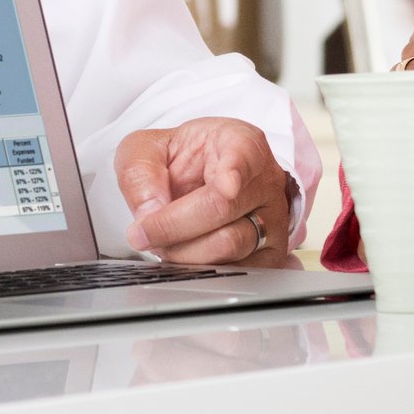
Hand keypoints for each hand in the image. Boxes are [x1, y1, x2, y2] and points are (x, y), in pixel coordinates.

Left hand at [117, 118, 293, 265]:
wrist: (203, 180)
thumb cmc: (183, 161)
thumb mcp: (148, 149)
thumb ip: (139, 173)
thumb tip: (148, 213)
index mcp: (240, 142)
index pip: (243, 156)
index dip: (234, 172)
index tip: (226, 185)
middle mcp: (264, 179)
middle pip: (223, 208)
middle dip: (173, 226)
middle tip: (142, 232)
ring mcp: (273, 217)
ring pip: (229, 245)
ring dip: (184, 252)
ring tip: (165, 242)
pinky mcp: (272, 252)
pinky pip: (237, 270)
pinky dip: (202, 270)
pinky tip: (186, 257)